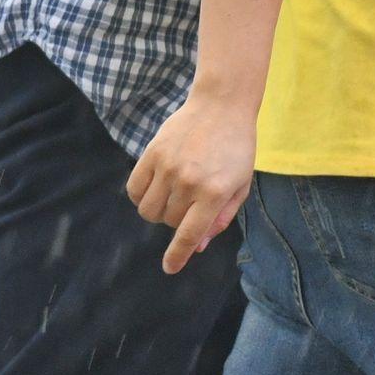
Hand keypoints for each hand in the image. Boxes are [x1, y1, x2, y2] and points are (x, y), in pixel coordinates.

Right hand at [126, 88, 258, 274]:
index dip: (178, 256)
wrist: (222, 106)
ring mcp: (168, 167)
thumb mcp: (240, 185)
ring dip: (159, 211)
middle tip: (190, 203)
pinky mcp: (152, 153)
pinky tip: (155, 188)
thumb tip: (199, 246)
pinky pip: (134, 189)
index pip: (190, 235)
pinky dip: (141, 196)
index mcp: (215, 192)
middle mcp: (189, 182)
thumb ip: (221, 217)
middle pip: (169, 221)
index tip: (170, 268)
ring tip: (173, 195)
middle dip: (178, 221)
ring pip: (148, 210)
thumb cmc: (236, 148)